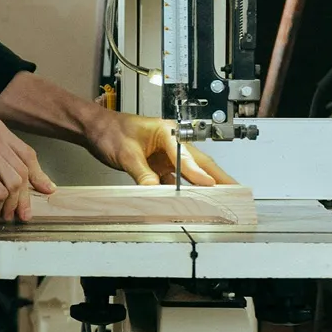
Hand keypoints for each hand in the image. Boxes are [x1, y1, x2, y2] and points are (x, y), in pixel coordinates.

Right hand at [0, 116, 55, 219]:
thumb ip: (4, 161)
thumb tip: (38, 183)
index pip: (27, 153)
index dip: (38, 175)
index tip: (46, 188)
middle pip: (23, 169)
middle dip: (24, 196)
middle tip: (22, 212)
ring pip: (15, 182)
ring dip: (12, 203)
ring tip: (5, 212)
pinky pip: (0, 190)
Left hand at [83, 111, 236, 186]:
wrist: (95, 129)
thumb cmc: (109, 130)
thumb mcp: (125, 153)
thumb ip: (141, 173)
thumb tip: (154, 190)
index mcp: (167, 131)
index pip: (185, 155)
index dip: (197, 172)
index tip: (209, 185)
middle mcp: (171, 142)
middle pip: (199, 162)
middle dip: (219, 177)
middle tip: (237, 190)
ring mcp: (166, 155)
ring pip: (191, 173)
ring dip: (205, 186)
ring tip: (224, 198)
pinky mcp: (159, 166)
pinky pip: (175, 181)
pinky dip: (184, 192)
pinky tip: (193, 202)